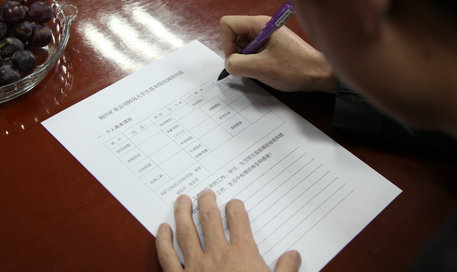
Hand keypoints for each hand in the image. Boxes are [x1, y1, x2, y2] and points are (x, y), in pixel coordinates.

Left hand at [156, 190, 300, 271]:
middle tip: (205, 193)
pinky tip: (162, 230)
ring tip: (182, 200)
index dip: (235, 207)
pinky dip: (163, 241)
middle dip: (207, 202)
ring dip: (183, 214)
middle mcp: (218, 255)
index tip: (234, 204)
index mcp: (242, 254)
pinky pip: (168, 257)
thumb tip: (294, 255)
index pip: (238, 219)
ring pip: (186, 232)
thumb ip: (285, 269)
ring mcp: (196, 266)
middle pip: (210, 219)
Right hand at [220, 15, 336, 92]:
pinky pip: (252, 51)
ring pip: (242, 44)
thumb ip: (236, 64)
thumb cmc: (296, 68)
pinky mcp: (271, 46)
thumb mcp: (260, 68)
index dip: (227, 43)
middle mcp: (262, 27)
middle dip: (236, 53)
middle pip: (233, 34)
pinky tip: (265, 69)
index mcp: (260, 24)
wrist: (319, 74)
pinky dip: (253, 62)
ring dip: (245, 59)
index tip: (238, 59)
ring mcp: (267, 36)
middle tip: (250, 66)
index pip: (227, 24)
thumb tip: (228, 64)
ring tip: (260, 68)